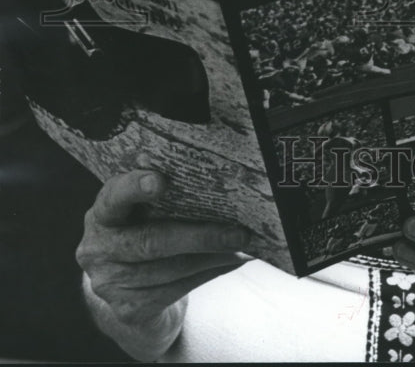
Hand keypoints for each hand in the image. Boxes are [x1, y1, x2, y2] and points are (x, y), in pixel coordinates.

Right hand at [77, 167, 249, 356]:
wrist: (127, 286)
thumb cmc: (144, 231)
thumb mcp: (144, 209)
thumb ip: (164, 196)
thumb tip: (215, 185)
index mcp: (103, 213)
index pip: (115, 196)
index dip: (135, 187)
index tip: (160, 181)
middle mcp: (98, 248)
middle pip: (151, 241)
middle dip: (199, 237)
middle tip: (237, 232)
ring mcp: (109, 283)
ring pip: (169, 269)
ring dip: (212, 258)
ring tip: (241, 247)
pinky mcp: (128, 309)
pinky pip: (174, 291)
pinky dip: (207, 274)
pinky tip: (229, 262)